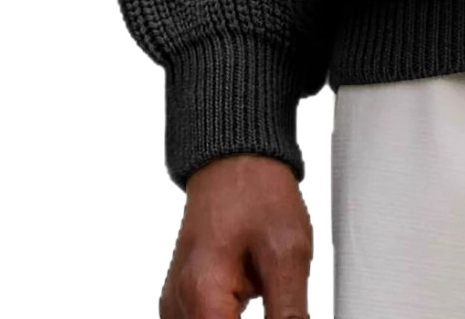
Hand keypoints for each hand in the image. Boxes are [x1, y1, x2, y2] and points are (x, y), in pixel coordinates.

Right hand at [159, 154, 311, 318]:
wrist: (235, 160)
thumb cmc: (257, 193)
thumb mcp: (289, 253)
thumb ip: (288, 313)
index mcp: (202, 295)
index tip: (281, 312)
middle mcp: (178, 306)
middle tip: (275, 295)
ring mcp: (175, 304)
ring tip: (263, 285)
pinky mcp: (181, 299)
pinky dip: (227, 316)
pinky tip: (249, 294)